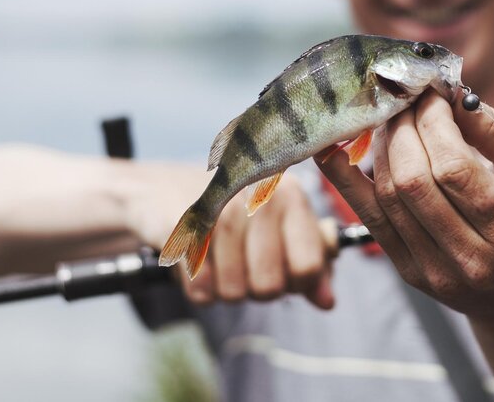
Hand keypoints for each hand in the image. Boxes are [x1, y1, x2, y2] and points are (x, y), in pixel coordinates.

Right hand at [170, 174, 336, 309]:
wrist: (165, 190)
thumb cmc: (234, 214)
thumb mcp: (279, 230)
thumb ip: (310, 264)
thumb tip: (327, 302)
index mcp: (291, 196)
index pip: (309, 266)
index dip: (295, 283)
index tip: (282, 271)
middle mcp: (259, 196)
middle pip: (269, 287)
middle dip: (255, 289)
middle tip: (244, 267)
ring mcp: (219, 208)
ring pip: (233, 292)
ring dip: (224, 289)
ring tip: (218, 261)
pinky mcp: (182, 225)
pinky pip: (200, 289)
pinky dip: (198, 288)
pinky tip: (197, 263)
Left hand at [316, 90, 493, 323]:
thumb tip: (450, 96)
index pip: (453, 167)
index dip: (432, 122)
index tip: (429, 94)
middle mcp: (471, 257)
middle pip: (413, 180)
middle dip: (402, 129)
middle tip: (404, 101)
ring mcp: (434, 270)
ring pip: (388, 196)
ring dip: (380, 148)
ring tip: (389, 120)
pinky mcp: (407, 272)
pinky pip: (369, 219)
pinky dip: (347, 180)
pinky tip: (335, 150)